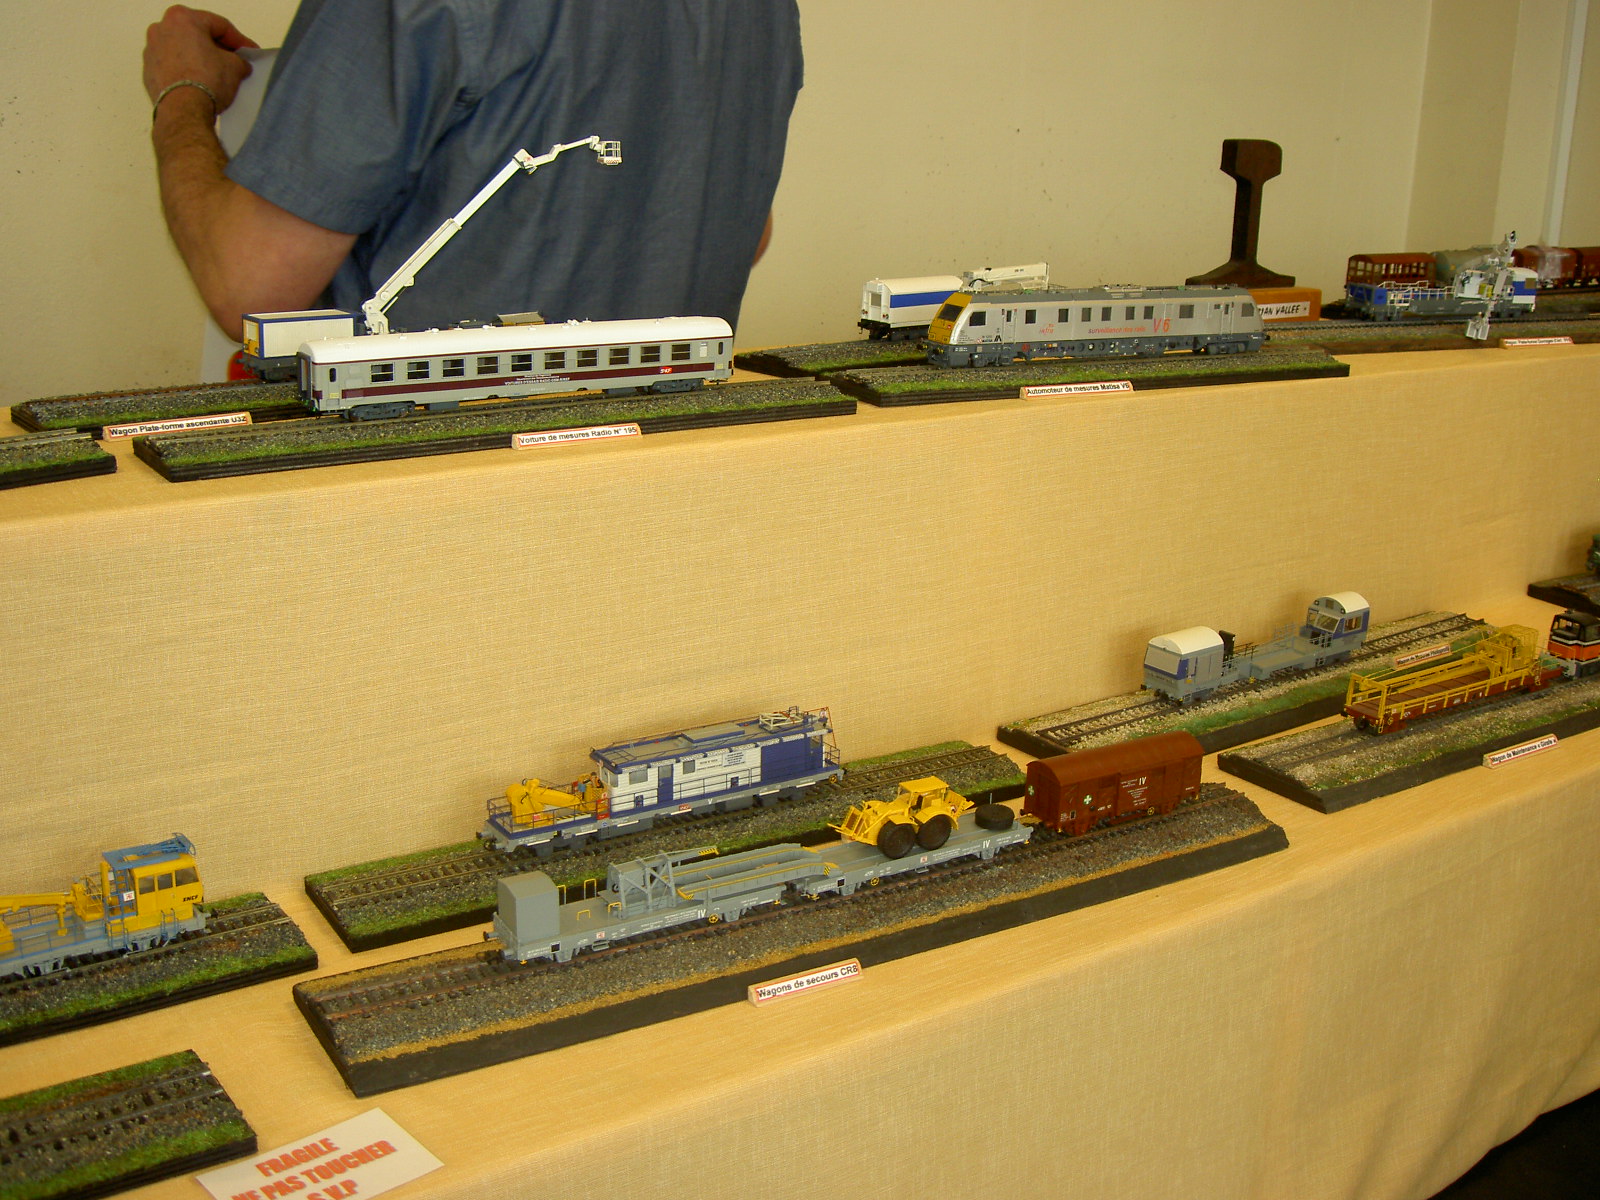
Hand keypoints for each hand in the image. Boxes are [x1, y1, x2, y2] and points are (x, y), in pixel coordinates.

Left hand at [144, 5, 258, 112]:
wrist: (184, 110)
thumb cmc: (203, 82)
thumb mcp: (236, 66)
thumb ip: (238, 60)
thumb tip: (237, 64)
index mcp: (182, 18)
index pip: (219, 25)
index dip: (239, 40)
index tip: (248, 51)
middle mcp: (162, 30)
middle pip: (197, 36)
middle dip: (217, 49)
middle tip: (233, 62)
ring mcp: (152, 51)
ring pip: (183, 51)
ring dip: (200, 61)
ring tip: (217, 77)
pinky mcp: (150, 73)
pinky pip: (173, 68)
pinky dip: (187, 74)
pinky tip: (201, 86)